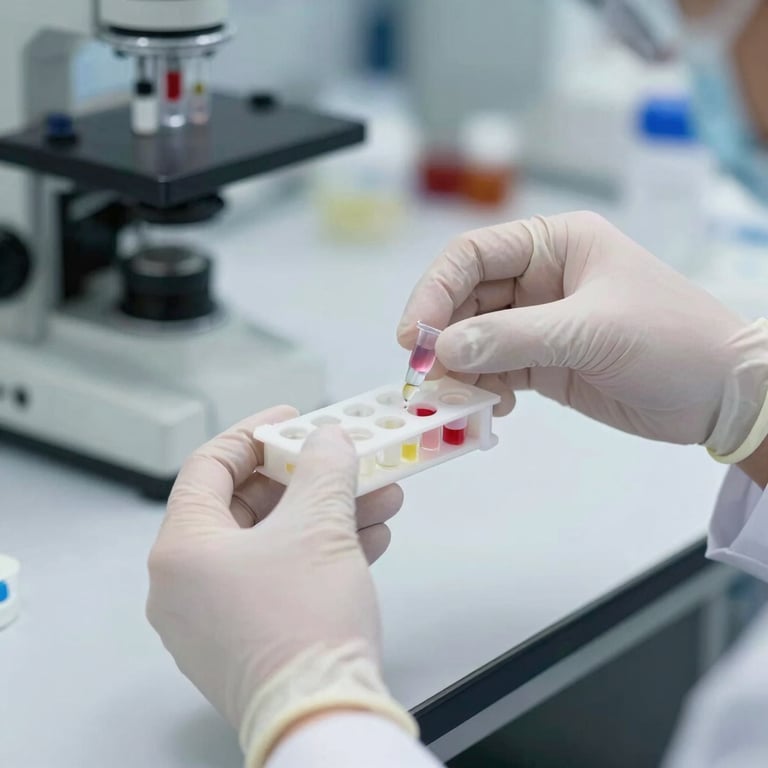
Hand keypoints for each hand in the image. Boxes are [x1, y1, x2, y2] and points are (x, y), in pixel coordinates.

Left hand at [146, 407, 415, 767]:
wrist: (324, 717)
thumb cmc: (305, 622)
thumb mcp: (319, 525)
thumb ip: (324, 467)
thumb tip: (329, 439)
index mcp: (182, 549)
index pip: (210, 466)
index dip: (256, 435)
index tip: (294, 421)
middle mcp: (185, 585)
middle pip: (247, 505)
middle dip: (308, 480)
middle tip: (342, 461)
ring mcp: (213, 618)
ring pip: (272, 543)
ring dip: (326, 516)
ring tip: (377, 498)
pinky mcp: (245, 641)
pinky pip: (279, 578)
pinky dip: (319, 553)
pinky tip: (369, 538)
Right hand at [398, 212, 767, 456]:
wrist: (720, 396)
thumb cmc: (671, 340)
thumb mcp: (590, 331)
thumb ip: (512, 338)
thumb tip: (443, 349)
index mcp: (555, 245)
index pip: (473, 255)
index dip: (436, 291)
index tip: (416, 336)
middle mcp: (540, 279)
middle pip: (466, 300)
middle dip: (443, 338)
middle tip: (425, 377)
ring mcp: (538, 323)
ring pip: (474, 340)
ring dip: (457, 370)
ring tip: (455, 401)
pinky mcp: (542, 362)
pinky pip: (494, 371)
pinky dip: (481, 390)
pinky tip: (490, 409)